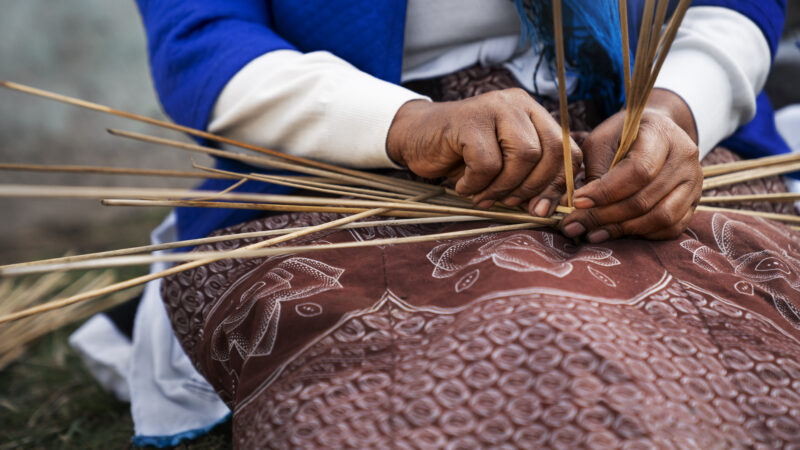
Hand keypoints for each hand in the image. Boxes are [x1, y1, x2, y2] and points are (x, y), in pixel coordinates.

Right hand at [386, 88, 580, 215]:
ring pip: (523, 156)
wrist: (415, 137)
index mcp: (532, 113)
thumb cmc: (460, 155)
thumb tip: (548, 208)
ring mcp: (494, 107)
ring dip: (504, 187)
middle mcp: (518, 104)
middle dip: (533, 187)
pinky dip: (476, 184)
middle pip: (550, 151)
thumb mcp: (501, 165)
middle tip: (512, 204)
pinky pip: (488, 163)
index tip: (542, 207)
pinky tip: (463, 186)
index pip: (566, 148)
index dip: (558, 183)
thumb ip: (527, 177)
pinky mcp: (468, 120)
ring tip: (483, 196)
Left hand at [561, 89, 702, 241]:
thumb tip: (579, 207)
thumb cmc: (623, 137)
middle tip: (575, 225)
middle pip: (646, 198)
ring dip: (622, 230)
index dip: (606, 191)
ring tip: (592, 234)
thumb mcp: (602, 141)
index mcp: (661, 134)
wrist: (657, 133)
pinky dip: (642, 235)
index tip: (578, 202)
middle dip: (605, 216)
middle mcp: (685, 158)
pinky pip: (671, 228)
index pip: (638, 171)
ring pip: (661, 217)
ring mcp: (694, 182)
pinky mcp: (694, 202)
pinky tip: (617, 233)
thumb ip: (595, 170)